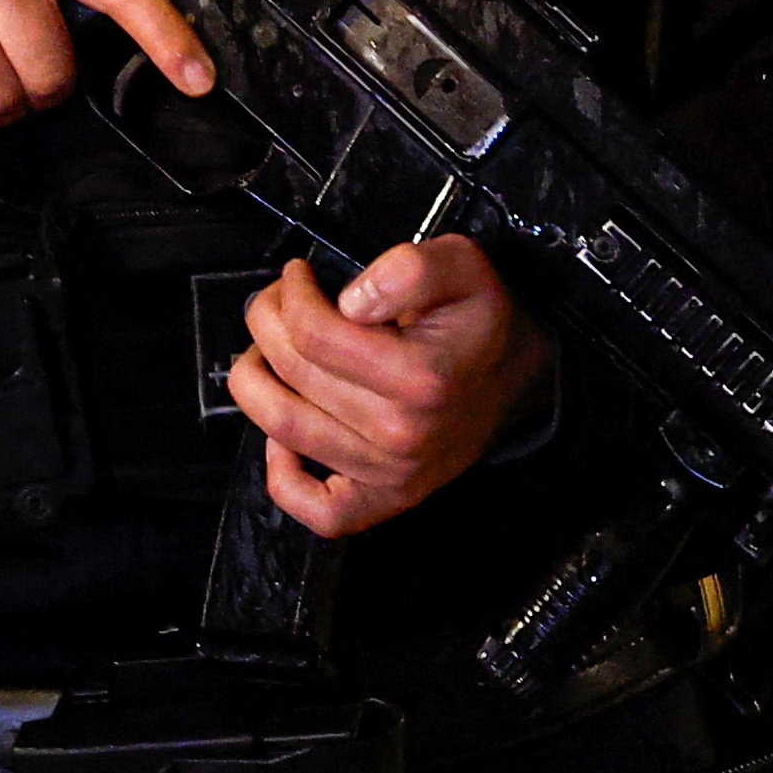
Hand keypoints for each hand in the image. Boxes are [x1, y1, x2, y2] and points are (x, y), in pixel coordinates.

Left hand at [232, 239, 555, 537]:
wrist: (517, 378)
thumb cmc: (481, 326)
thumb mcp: (463, 266)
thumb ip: (411, 268)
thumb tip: (353, 300)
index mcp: (421, 378)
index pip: (312, 333)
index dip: (291, 293)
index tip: (298, 275)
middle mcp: (403, 434)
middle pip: (291, 373)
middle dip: (269, 322)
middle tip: (279, 301)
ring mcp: (391, 473)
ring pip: (283, 429)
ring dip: (255, 381)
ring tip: (268, 352)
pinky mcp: (383, 499)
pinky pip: (312, 506)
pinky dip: (281, 473)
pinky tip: (285, 434)